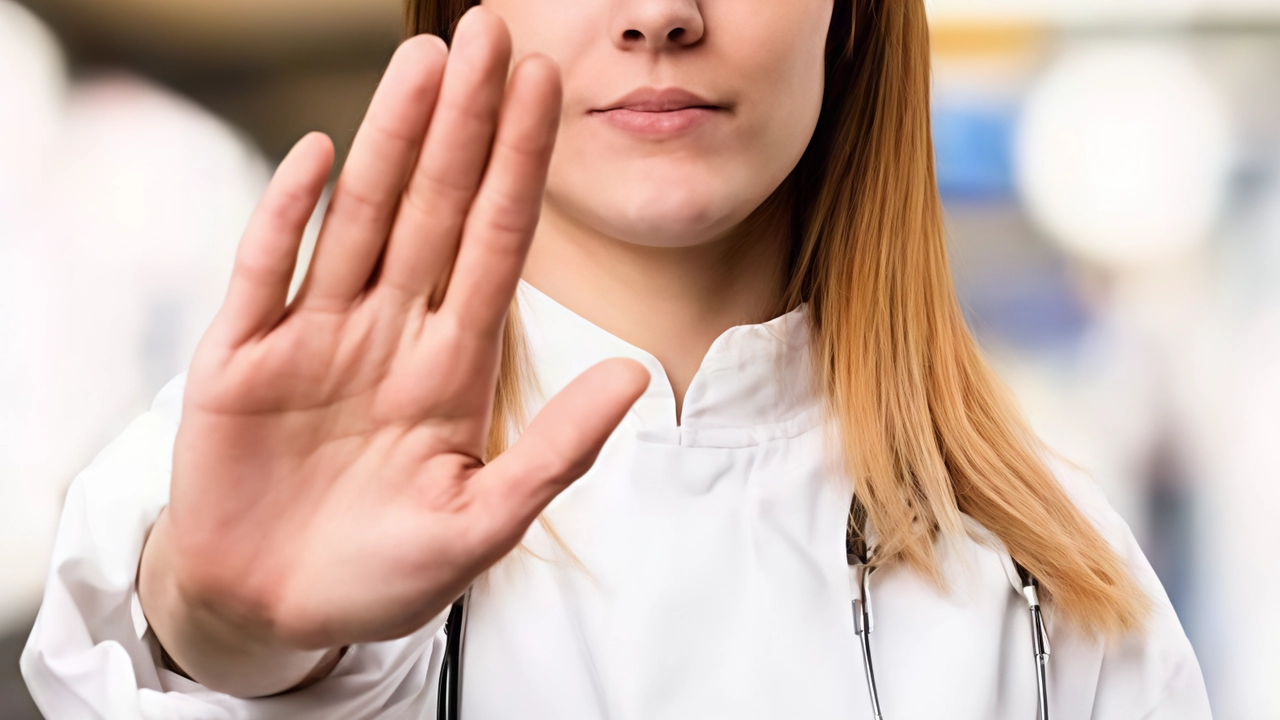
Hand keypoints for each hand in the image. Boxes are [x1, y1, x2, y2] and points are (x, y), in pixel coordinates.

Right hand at [138, 8, 647, 696]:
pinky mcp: (238, 360)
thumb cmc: (381, 573)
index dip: (522, 167)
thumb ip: (554, 453)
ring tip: (427, 64)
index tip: (549, 87)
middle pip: (435, 208)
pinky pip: (265, 273)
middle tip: (494, 32)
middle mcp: (389, 333)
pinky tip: (316, 154)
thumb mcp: (481, 526)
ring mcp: (313, 338)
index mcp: (452, 366)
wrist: (272, 611)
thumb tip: (633, 375)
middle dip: (468, 124)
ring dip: (391, 141)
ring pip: (359, 219)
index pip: (496, 244)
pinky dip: (286, 216)